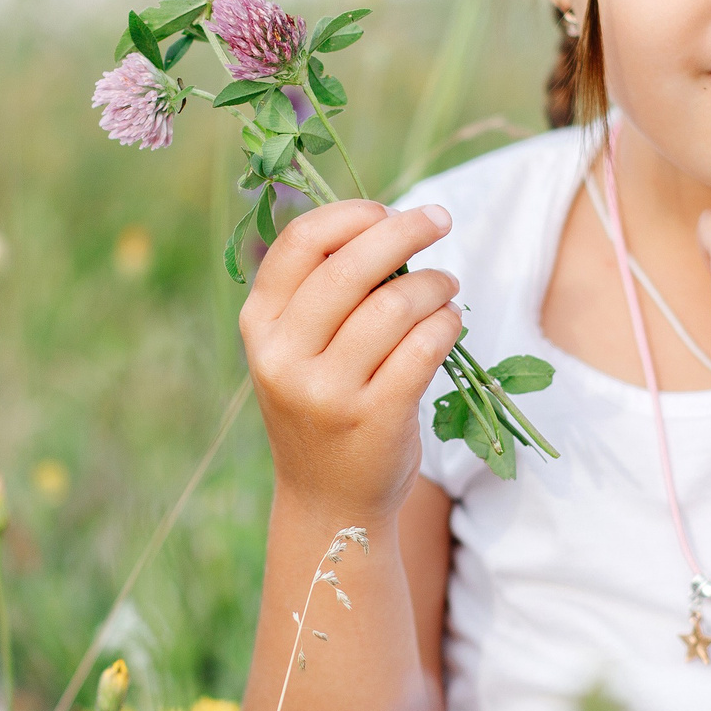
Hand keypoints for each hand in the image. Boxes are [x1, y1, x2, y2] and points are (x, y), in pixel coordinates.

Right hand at [239, 200, 465, 520]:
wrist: (328, 501)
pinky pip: (424, 348)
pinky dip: (447, 323)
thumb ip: (323, 292)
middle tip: (440, 219)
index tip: (388, 209)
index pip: (301, 243)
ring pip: (395, 306)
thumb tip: (387, 222)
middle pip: (351, 267)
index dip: (350, 214)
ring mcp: (327, 392)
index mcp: (259, 326)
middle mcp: (284, 358)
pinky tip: (451, 322)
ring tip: (448, 287)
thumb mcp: (298, 350)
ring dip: (436, 283)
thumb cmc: (323, 406)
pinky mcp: (373, 418)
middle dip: (405, 231)